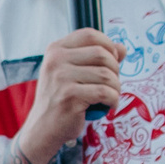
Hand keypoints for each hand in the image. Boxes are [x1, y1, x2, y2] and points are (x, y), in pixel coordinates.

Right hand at [21, 29, 125, 157]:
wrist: (42, 129)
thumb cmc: (61, 100)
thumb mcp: (74, 73)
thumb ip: (96, 59)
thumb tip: (122, 48)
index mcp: (55, 50)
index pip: (90, 35)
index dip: (108, 45)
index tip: (111, 61)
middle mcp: (55, 60)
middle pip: (102, 53)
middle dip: (115, 69)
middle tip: (112, 84)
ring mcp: (61, 78)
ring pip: (106, 74)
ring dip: (116, 87)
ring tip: (111, 96)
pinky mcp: (69, 96)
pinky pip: (105, 92)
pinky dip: (114, 99)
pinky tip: (110, 105)